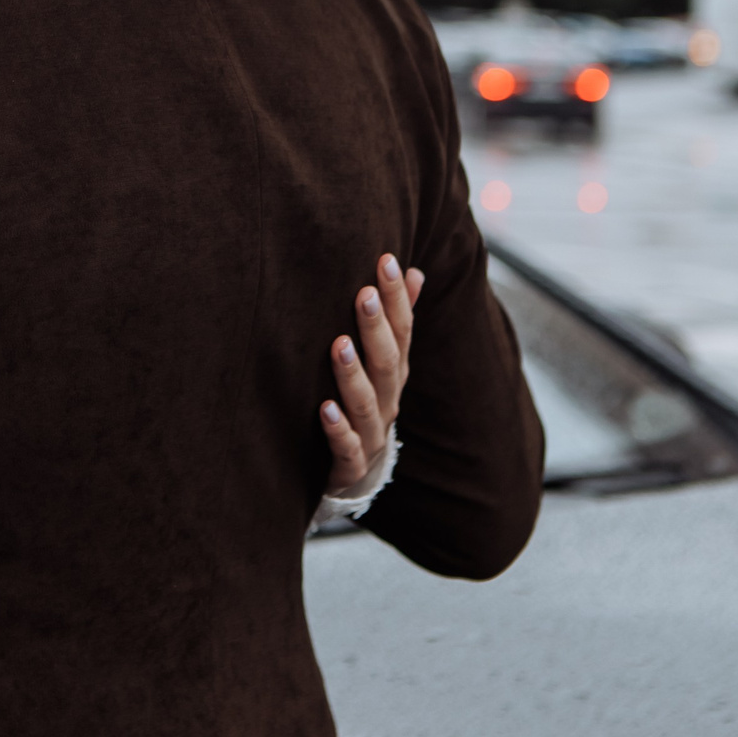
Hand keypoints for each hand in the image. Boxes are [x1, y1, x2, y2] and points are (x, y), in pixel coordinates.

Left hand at [320, 252, 422, 493]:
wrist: (355, 475)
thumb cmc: (365, 404)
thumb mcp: (381, 363)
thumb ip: (396, 320)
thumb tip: (413, 270)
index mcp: (394, 375)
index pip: (402, 332)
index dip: (397, 298)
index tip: (386, 261)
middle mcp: (388, 402)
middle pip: (387, 363)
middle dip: (376, 328)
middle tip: (364, 294)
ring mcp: (372, 435)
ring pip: (366, 403)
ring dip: (353, 373)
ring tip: (339, 344)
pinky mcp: (351, 465)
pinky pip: (347, 448)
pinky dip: (338, 429)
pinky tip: (324, 409)